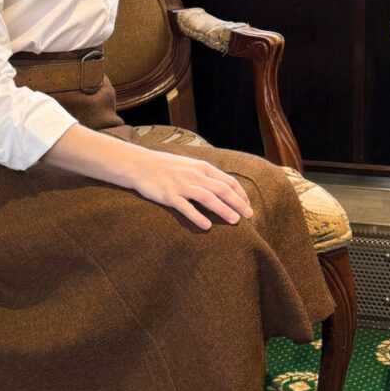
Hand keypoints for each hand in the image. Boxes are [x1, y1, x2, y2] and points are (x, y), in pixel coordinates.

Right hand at [121, 148, 253, 230]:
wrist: (140, 164)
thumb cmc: (166, 166)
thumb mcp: (189, 164)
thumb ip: (205, 174)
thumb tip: (222, 186)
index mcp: (201, 167)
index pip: (227, 180)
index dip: (240, 193)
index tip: (248, 204)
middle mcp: (194, 175)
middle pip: (222, 189)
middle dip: (238, 203)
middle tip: (249, 216)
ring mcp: (182, 185)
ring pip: (208, 198)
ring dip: (224, 209)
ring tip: (235, 221)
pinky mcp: (169, 195)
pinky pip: (186, 207)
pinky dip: (198, 216)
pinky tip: (207, 226)